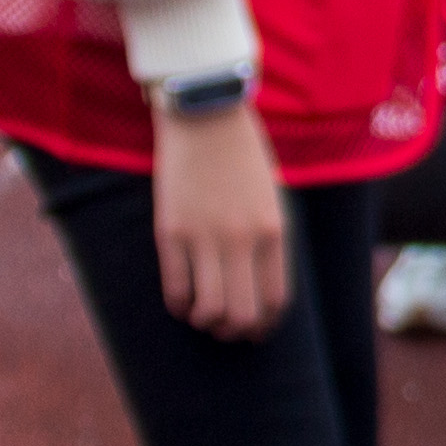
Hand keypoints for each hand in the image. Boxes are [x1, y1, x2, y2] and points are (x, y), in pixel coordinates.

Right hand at [150, 100, 292, 336]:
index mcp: (274, 231)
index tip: (254, 329)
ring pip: (208, 310)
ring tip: (202, 316)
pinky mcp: (170, 231)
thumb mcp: (270, 196)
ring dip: (205, 322)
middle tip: (225, 330)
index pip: (275, 300)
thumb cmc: (242, 153)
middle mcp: (242, 240)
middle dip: (234, 332)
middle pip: (242, 314)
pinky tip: (181, 302)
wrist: (205, 114)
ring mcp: (205, 237)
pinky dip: (180, 305)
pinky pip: (175, 289)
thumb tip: (258, 287)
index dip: (264, 325)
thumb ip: (268, 239)